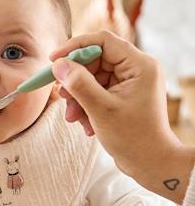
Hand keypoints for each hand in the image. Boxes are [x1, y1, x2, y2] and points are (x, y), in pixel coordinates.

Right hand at [49, 30, 193, 203]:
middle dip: (75, 80)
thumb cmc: (134, 139)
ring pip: (93, 78)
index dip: (75, 47)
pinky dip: (86, 105)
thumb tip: (58, 65)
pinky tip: (85, 124)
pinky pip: (97, 91)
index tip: (54, 60)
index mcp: (140, 65)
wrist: (151, 164)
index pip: (102, 41)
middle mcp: (137, 69)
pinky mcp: (123, 95)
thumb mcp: (101, 110)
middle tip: (61, 95)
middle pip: (95, 60)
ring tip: (73, 117)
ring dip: (79, 97)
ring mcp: (130, 83)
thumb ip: (79, 84)